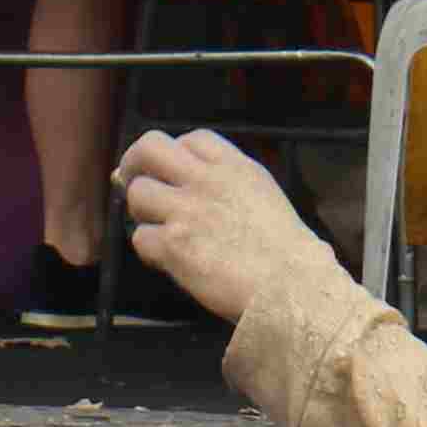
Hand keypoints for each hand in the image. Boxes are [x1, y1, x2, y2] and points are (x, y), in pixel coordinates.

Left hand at [117, 129, 339, 326]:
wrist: (292, 287)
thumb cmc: (286, 255)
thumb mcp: (265, 198)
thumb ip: (229, 184)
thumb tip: (188, 185)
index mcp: (235, 168)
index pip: (192, 138)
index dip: (177, 152)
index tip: (174, 172)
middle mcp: (207, 181)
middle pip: (149, 148)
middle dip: (135, 164)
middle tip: (135, 182)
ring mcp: (188, 211)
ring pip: (137, 193)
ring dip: (143, 213)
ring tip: (161, 231)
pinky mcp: (174, 244)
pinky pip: (140, 237)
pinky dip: (150, 251)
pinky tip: (169, 260)